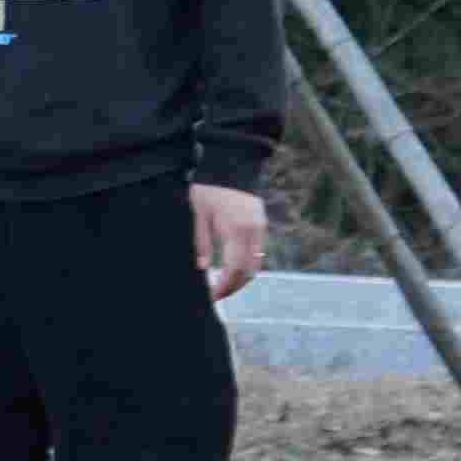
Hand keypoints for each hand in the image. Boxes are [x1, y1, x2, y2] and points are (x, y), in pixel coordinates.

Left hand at [191, 183, 268, 300]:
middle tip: (216, 295)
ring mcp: (261, 227)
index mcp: (237, 229)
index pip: (235, 268)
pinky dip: (248, 265)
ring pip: (257, 264)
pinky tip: (233, 270)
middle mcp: (254, 231)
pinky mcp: (262, 224)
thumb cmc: (209, 187)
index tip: (212, 296)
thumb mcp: (198, 214)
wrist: (232, 164)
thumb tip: (202, 268)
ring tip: (223, 285)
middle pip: (249, 271)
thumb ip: (202, 242)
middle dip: (234, 286)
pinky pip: (258, 252)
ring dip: (242, 278)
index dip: (225, 286)